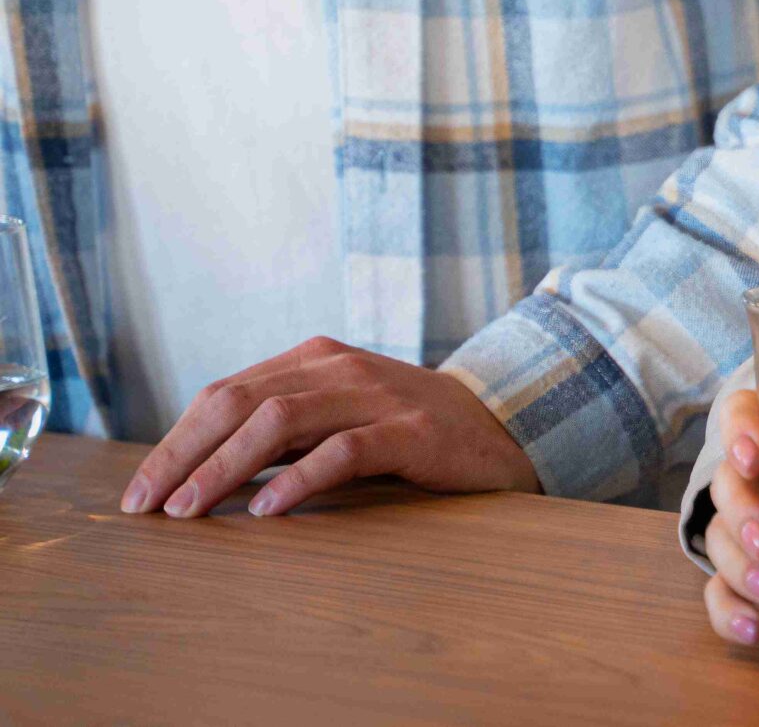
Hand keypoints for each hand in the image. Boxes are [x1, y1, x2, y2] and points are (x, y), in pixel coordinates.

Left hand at [122, 337, 539, 518]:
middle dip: (183, 455)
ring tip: (190, 511)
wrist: (504, 426)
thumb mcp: (338, 416)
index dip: (175, 441)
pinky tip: (267, 511)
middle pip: (240, 403)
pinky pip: (343, 451)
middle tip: (148, 506)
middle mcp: (339, 367)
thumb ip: (282, 430)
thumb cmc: (408, 430)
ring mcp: (376, 395)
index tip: (141, 491)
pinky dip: (298, 480)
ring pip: (280, 422)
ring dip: (224, 469)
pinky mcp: (411, 431)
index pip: (225, 394)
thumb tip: (198, 474)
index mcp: (314, 359)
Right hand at [701, 389, 758, 645]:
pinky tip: (752, 629)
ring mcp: (742, 523)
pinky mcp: (741, 569)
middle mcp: (751, 474)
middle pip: (726, 484)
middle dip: (744, 514)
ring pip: (717, 537)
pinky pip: (718, 590)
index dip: (739, 432)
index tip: (754, 459)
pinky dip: (728, 611)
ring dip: (740, 565)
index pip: (740, 412)